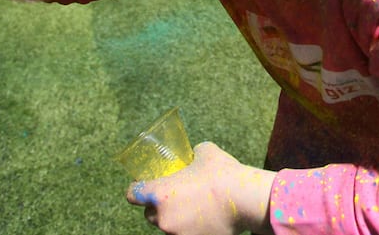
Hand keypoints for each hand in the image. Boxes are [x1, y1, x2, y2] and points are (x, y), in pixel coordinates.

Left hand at [126, 143, 273, 234]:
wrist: (245, 199)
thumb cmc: (222, 173)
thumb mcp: (205, 152)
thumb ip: (194, 154)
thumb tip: (194, 154)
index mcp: (159, 194)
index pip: (133, 195)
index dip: (136, 189)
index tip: (142, 186)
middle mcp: (163, 218)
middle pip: (149, 215)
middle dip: (158, 207)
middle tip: (172, 197)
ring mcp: (177, 234)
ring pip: (168, 227)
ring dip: (175, 219)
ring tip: (192, 209)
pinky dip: (191, 229)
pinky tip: (205, 219)